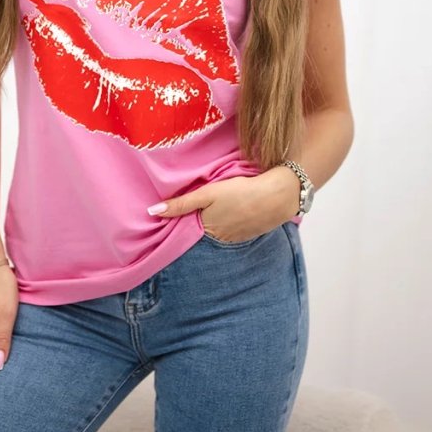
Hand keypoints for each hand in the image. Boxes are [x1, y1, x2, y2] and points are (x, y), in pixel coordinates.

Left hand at [147, 167, 299, 242]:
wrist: (278, 196)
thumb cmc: (241, 192)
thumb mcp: (208, 193)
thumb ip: (181, 203)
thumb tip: (152, 211)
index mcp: (207, 229)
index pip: (186, 227)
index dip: (180, 218)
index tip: (172, 211)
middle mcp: (219, 239)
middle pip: (202, 229)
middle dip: (197, 221)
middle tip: (196, 205)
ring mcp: (236, 238)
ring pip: (218, 229)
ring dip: (215, 220)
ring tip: (216, 205)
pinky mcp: (249, 232)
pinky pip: (233, 229)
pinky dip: (230, 221)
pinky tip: (233, 209)